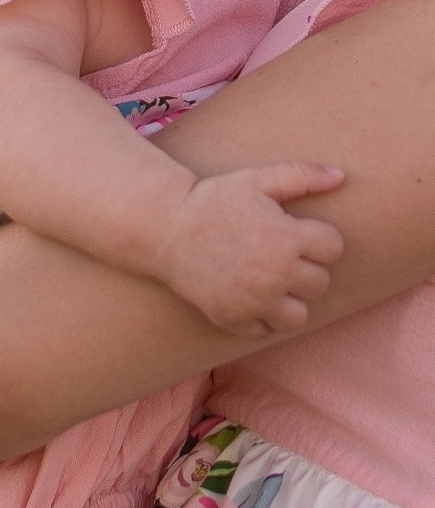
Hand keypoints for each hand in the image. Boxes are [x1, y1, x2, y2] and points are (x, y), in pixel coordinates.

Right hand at [152, 162, 344, 337]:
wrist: (165, 228)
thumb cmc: (213, 199)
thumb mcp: (255, 179)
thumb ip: (301, 176)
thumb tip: (341, 176)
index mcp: (287, 238)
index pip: (334, 248)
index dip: (319, 238)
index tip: (298, 232)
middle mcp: (276, 274)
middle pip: (320, 283)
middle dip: (305, 268)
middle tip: (280, 255)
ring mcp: (254, 301)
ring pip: (298, 316)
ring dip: (289, 300)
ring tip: (271, 282)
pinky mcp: (233, 318)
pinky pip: (264, 331)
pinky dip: (259, 318)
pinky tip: (248, 296)